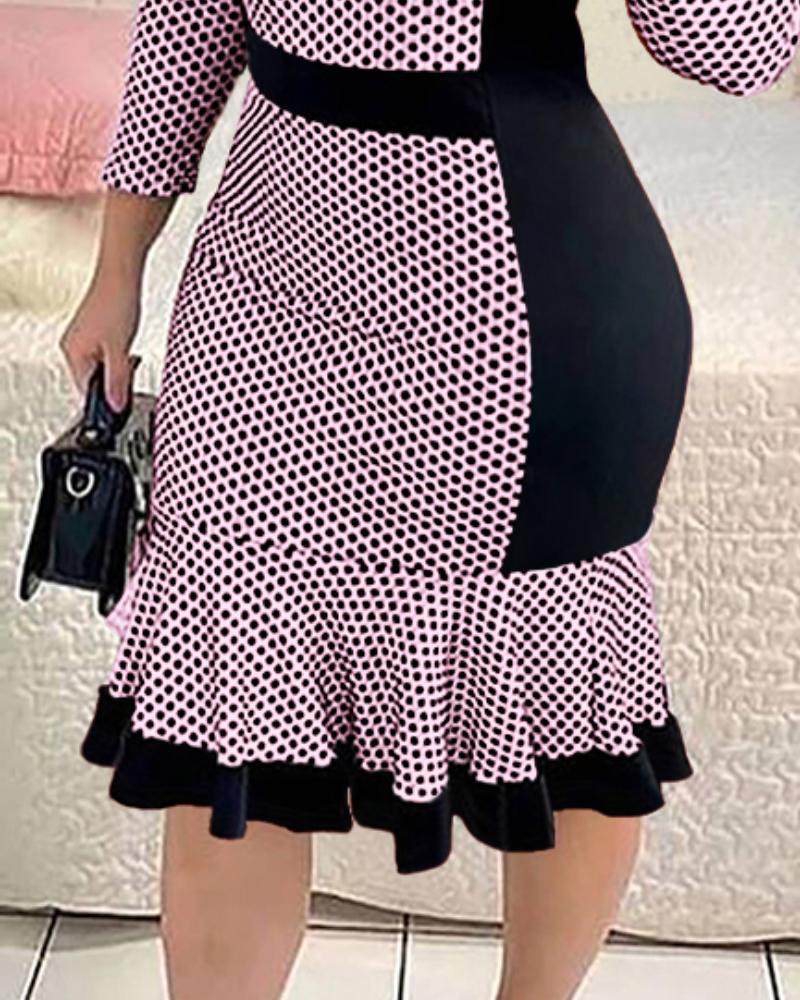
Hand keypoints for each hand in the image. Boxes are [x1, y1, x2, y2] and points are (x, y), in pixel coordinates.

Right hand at [60, 268, 142, 413]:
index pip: (87, 392)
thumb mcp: (120, 351)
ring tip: (128, 350)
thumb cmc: (117, 302)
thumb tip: (115, 405)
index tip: (125, 397)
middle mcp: (72, 345)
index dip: (109, 398)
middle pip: (94, 379)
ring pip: (101, 366)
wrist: (121, 272)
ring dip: (118, 366)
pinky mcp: (93, 329)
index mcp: (73, 354)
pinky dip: (118, 354)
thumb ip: (118, 382)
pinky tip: (127, 343)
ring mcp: (82, 337)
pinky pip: (104, 352)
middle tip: (130, 370)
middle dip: (115, 380)